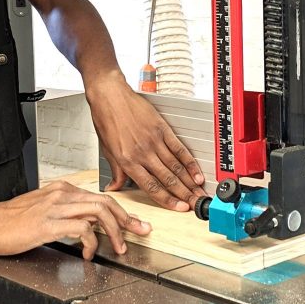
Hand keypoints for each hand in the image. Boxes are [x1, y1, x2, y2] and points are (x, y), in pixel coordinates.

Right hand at [0, 181, 150, 260]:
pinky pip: (82, 230)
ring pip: (99, 213)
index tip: (134, 224)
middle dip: (127, 219)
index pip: (100, 196)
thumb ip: (64, 211)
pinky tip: (88, 254)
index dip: (121, 212)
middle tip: (140, 232)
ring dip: (114, 232)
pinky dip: (91, 243)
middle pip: (106, 202)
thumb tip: (86, 223)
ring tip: (118, 249)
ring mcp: (56, 208)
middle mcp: (62, 195)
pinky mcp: (49, 224)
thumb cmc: (10, 220)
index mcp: (62, 190)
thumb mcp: (42, 208)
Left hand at [85, 72, 207, 211]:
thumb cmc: (105, 119)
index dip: (168, 201)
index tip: (179, 208)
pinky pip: (179, 149)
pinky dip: (189, 162)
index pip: (152, 188)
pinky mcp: (162, 129)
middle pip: (168, 179)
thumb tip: (115, 188)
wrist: (109, 95)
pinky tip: (196, 172)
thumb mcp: (106, 150)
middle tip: (195, 205)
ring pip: (176, 167)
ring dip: (189, 182)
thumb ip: (116, 172)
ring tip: (199, 192)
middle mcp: (142, 153)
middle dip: (184, 195)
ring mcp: (154, 141)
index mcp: (127, 162)